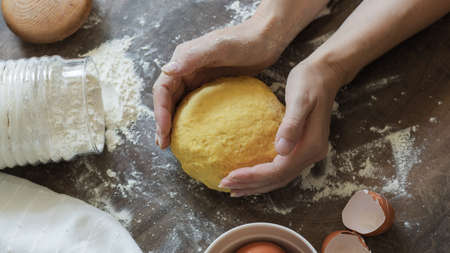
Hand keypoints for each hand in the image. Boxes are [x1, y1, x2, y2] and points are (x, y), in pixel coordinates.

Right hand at [153, 17, 288, 147]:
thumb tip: (166, 70)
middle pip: (167, 99)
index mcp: (183, 60)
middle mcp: (186, 70)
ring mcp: (198, 79)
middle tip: (164, 144)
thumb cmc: (244, 41)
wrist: (266, 39)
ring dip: (173, 123)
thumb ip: (193, 57)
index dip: (160, 111)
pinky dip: (191, 121)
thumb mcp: (219, 47)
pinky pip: (196, 106)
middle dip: (163, 122)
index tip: (164, 131)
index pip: (163, 88)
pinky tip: (195, 136)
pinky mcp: (211, 87)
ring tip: (172, 144)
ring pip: (179, 104)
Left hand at [219, 59, 343, 196]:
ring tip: (234, 188)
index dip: (253, 176)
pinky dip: (264, 175)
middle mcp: (311, 154)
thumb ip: (291, 125)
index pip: (278, 170)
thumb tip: (281, 150)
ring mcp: (308, 152)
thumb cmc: (309, 82)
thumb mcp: (300, 100)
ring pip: (279, 177)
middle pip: (278, 179)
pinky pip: (281, 168)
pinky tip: (250, 174)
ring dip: (257, 184)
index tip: (229, 176)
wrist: (325, 74)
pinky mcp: (302, 147)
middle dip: (251, 185)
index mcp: (310, 146)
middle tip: (225, 185)